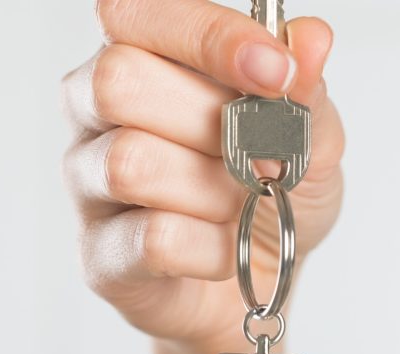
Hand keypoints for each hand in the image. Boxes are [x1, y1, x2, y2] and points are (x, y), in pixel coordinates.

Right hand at [62, 0, 344, 353]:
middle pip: (117, 82)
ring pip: (131, 163)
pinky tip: (221, 249)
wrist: (259, 282)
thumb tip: (309, 40)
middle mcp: (96, 116)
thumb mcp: (311, 140)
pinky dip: (212, 248)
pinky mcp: (98, 256)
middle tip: (257, 155)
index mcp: (142, 62)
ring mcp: (88, 186)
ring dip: (213, 191)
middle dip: (209, 122)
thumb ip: (306, 91)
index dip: (203, 35)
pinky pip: (153, 238)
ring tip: (238, 206)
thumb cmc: (273, 197)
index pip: (134, 13)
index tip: (273, 71)